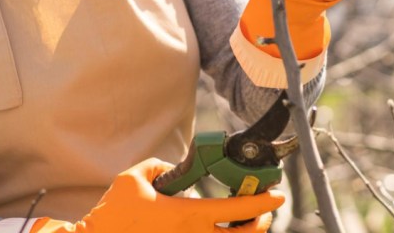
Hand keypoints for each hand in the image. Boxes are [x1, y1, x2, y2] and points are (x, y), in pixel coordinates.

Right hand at [30, 158, 282, 232]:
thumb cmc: (115, 214)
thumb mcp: (134, 178)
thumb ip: (158, 167)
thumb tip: (171, 169)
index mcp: (188, 215)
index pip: (237, 208)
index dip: (262, 202)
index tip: (278, 194)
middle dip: (260, 224)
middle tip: (264, 212)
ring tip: (245, 222)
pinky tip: (219, 230)